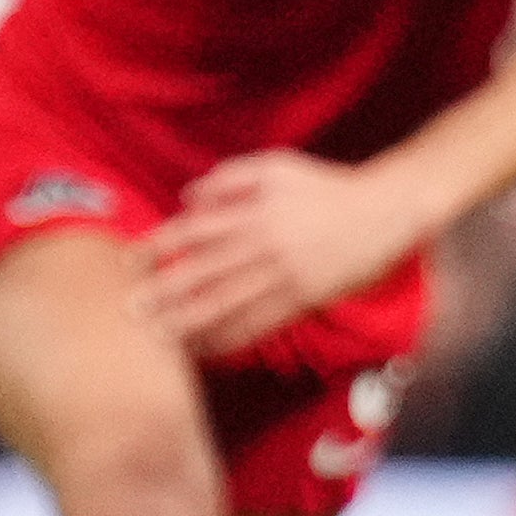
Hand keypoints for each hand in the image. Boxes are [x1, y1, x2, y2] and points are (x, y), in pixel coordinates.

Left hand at [136, 145, 424, 359]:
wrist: (385, 209)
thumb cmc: (327, 185)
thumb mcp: (278, 165)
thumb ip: (230, 177)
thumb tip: (187, 197)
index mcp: (255, 210)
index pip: (196, 230)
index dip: (160, 246)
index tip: (130, 262)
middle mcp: (265, 244)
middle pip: (205, 273)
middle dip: (165, 293)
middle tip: (131, 311)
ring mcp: (285, 275)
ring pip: (229, 304)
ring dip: (191, 323)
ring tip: (161, 339)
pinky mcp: (304, 298)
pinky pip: (260, 323)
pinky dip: (231, 338)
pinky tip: (207, 349)